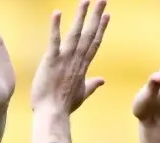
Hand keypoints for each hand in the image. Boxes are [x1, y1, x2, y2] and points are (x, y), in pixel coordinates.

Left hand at [30, 0, 109, 116]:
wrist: (52, 114)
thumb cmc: (65, 106)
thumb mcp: (82, 94)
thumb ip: (92, 85)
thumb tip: (102, 80)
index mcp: (83, 66)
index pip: (94, 43)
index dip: (101, 28)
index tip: (107, 15)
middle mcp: (77, 60)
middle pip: (89, 33)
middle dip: (96, 15)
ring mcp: (65, 59)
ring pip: (75, 33)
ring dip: (81, 15)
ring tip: (86, 0)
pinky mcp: (52, 61)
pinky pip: (54, 41)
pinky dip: (56, 27)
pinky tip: (57, 12)